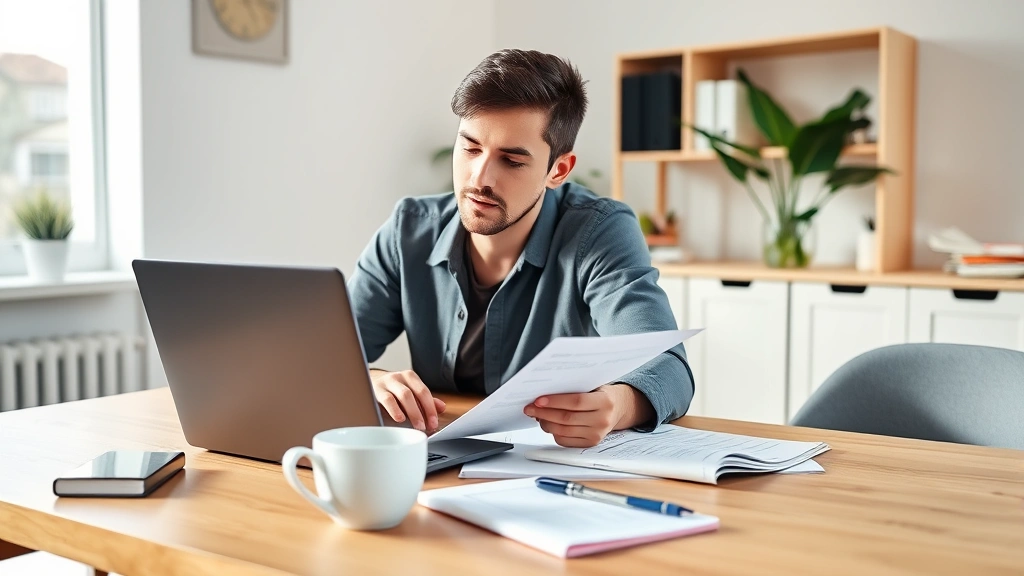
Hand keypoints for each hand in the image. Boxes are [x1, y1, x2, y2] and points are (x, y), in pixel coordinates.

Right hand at [369, 369, 445, 431]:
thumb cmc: (390, 391)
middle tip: (427, 426)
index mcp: (410, 377)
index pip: (424, 392)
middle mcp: (399, 377)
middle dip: (423, 411)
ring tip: (417, 425)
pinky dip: (395, 410)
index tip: (434, 422)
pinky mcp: (375, 390)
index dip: (431, 408)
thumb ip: (424, 401)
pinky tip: (399, 418)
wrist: (366, 382)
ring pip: (404, 394)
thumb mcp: (408, 393)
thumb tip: (442, 407)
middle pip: (416, 393)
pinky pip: (387, 399)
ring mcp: (387, 382)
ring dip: (413, 412)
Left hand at [524, 384, 653, 447]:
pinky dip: (553, 432)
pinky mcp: (590, 444)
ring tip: (536, 415)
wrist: (619, 408)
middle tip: (530, 408)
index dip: (555, 401)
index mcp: (605, 402)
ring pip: (563, 431)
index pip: (576, 402)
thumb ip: (574, 388)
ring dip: (545, 423)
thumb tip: (545, 393)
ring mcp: (597, 435)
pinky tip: (548, 423)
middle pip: (566, 419)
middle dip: (544, 413)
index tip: (538, 400)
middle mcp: (602, 420)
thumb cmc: (601, 393)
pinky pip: (565, 441)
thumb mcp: (593, 385)